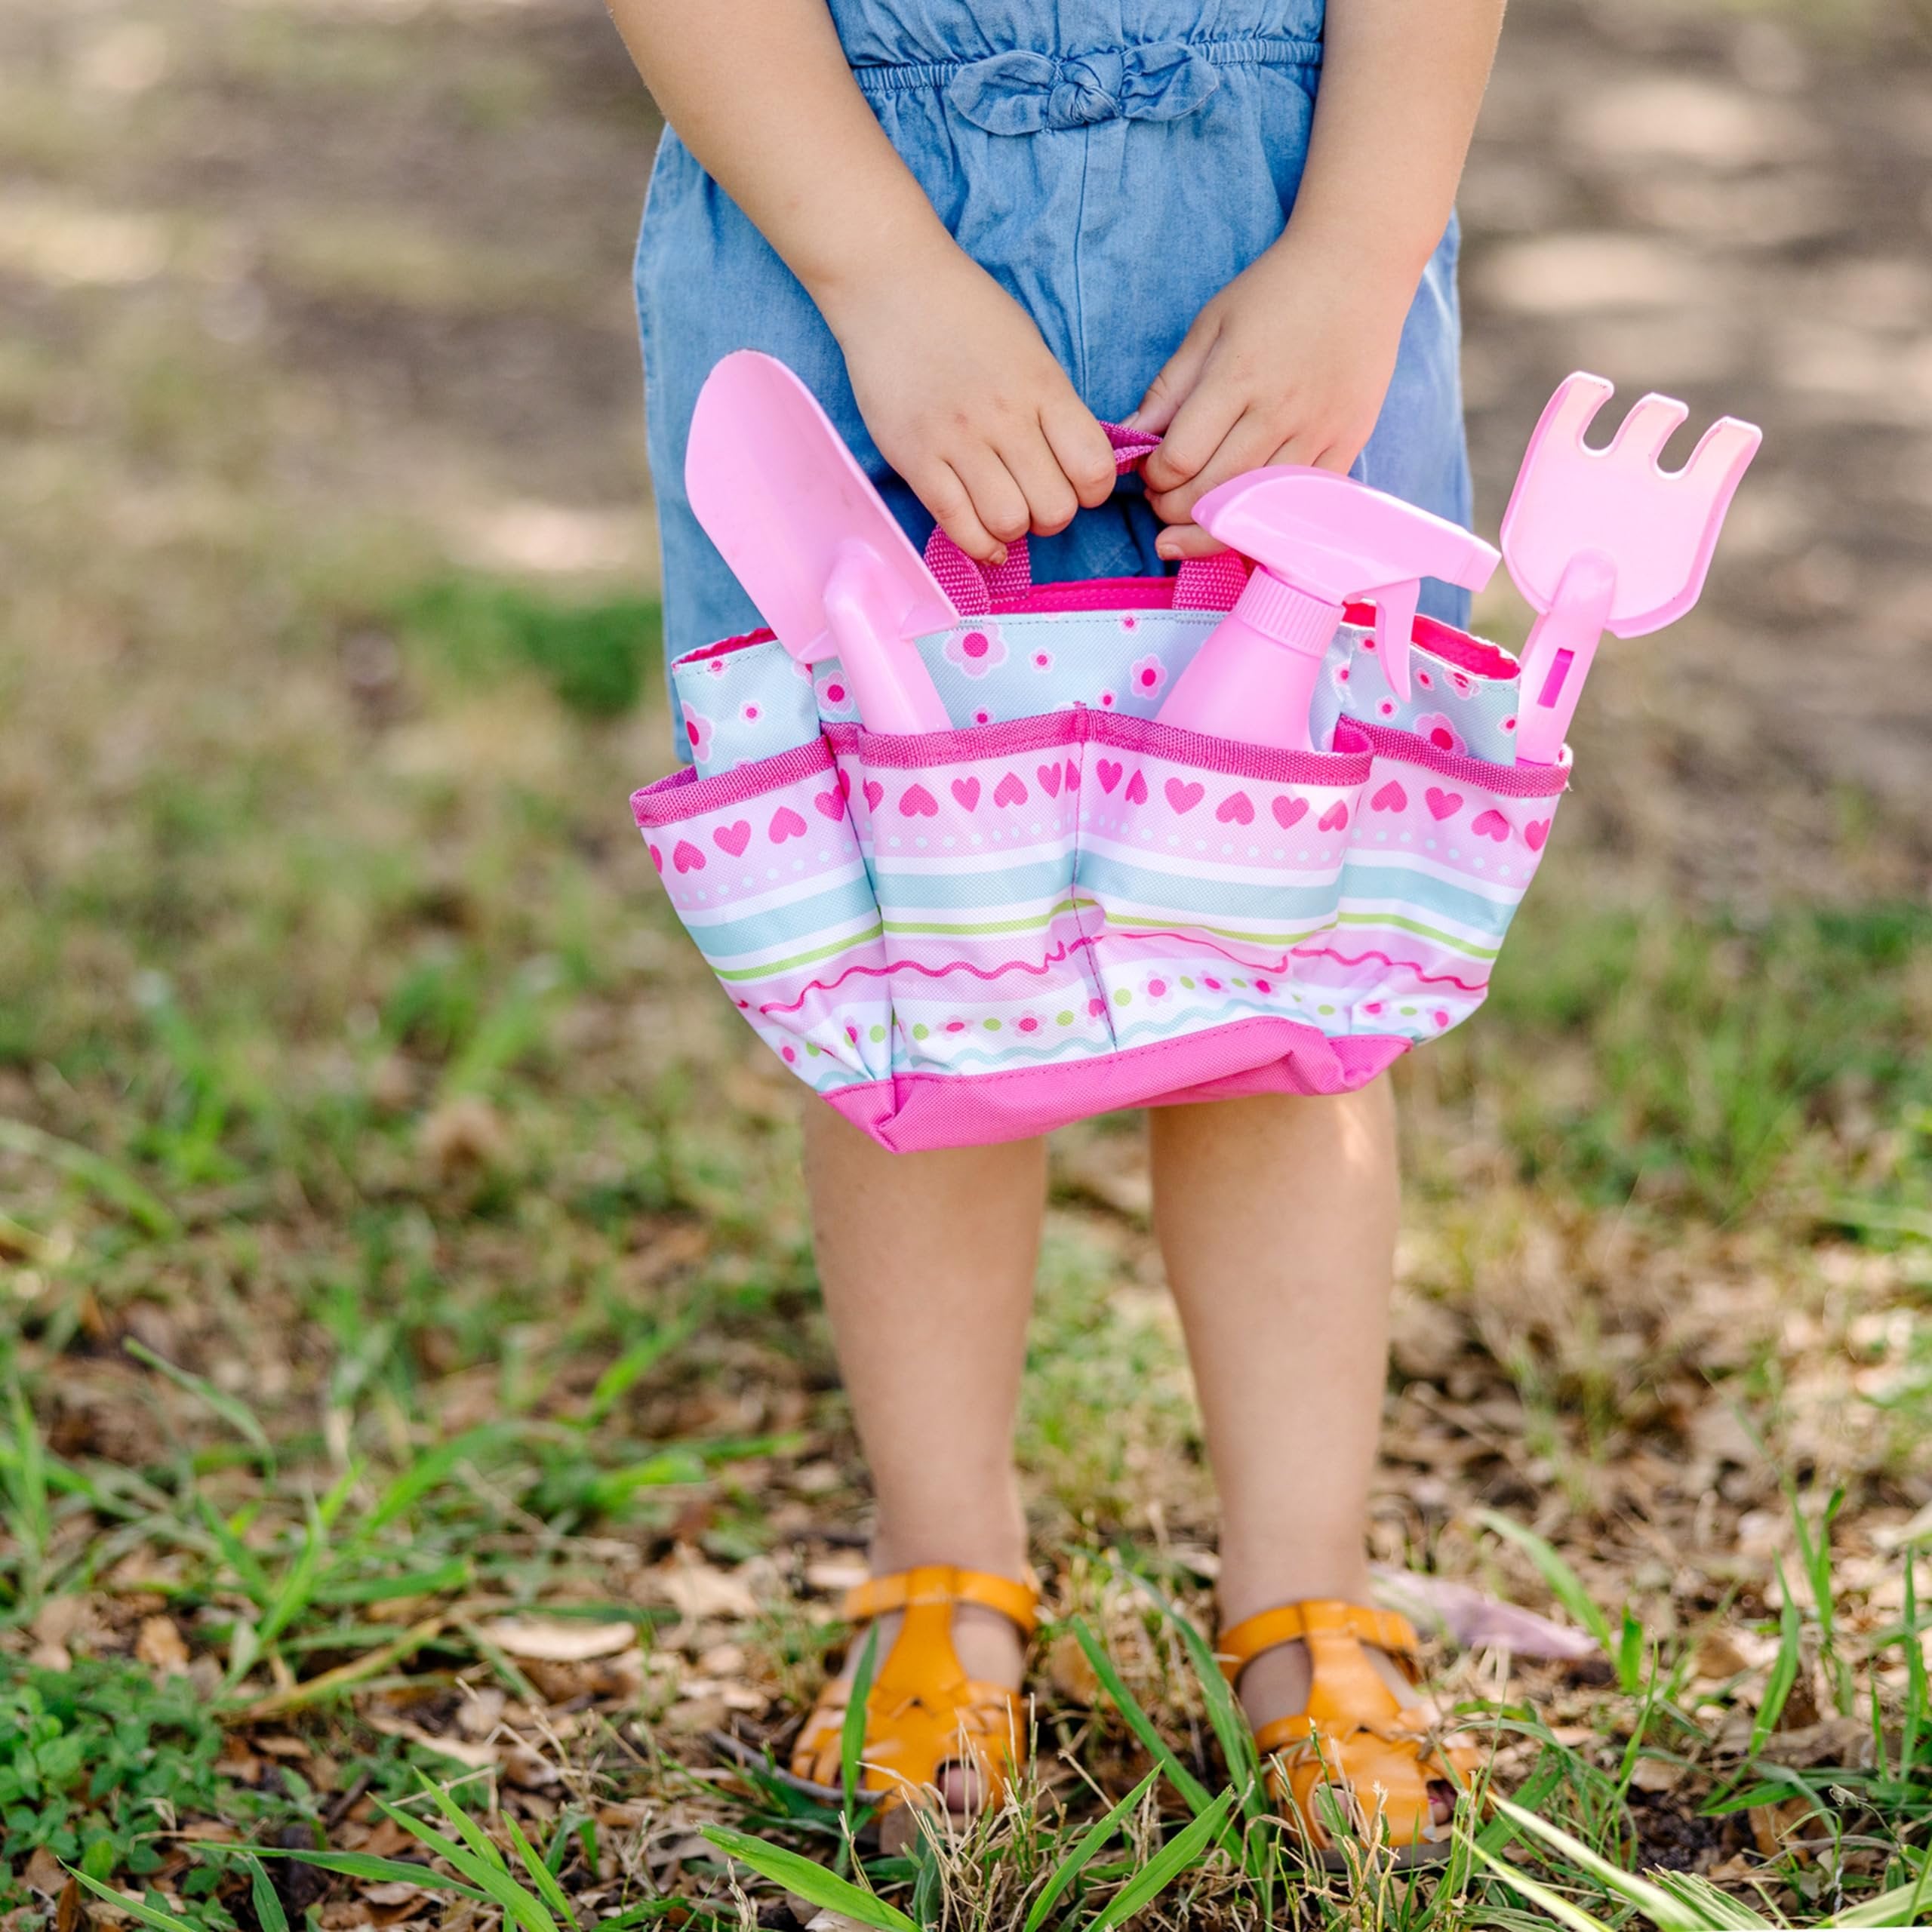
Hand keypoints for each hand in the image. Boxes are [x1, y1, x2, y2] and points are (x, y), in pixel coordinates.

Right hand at [818, 243, 1116, 565]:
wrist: (891, 284)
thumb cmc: (967, 314)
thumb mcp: (1031, 349)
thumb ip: (1055, 407)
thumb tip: (1077, 466)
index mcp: (1043, 386)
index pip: (1093, 468)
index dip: (1094, 491)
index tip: (1079, 485)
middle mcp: (1004, 417)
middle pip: (1054, 508)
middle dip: (1054, 516)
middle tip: (1037, 500)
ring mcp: (956, 440)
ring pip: (1008, 522)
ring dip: (1015, 529)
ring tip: (1006, 511)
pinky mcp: (913, 457)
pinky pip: (956, 524)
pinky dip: (979, 545)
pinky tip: (986, 539)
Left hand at [1130, 237, 1411, 558]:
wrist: (1358, 266)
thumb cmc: (1275, 291)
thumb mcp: (1210, 326)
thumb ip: (1169, 387)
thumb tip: (1129, 436)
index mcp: (1237, 376)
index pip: (1180, 458)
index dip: (1155, 476)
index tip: (1150, 471)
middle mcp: (1279, 411)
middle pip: (1213, 492)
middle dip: (1174, 508)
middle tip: (1163, 501)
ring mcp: (1318, 431)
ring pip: (1257, 509)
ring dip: (1213, 526)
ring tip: (1192, 517)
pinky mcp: (1348, 442)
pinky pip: (1303, 507)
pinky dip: (1269, 524)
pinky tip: (1243, 526)